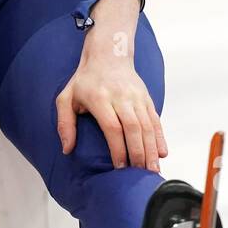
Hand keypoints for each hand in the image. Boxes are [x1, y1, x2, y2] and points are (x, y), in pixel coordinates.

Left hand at [55, 54, 166, 172]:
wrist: (109, 54)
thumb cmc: (85, 80)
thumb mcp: (66, 97)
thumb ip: (65, 123)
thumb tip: (67, 149)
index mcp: (99, 98)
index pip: (112, 127)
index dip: (118, 148)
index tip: (120, 167)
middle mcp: (121, 97)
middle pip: (133, 127)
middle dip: (138, 152)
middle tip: (140, 173)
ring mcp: (136, 96)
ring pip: (147, 125)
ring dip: (151, 149)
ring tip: (153, 169)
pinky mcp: (146, 97)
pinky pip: (155, 119)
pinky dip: (160, 137)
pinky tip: (162, 153)